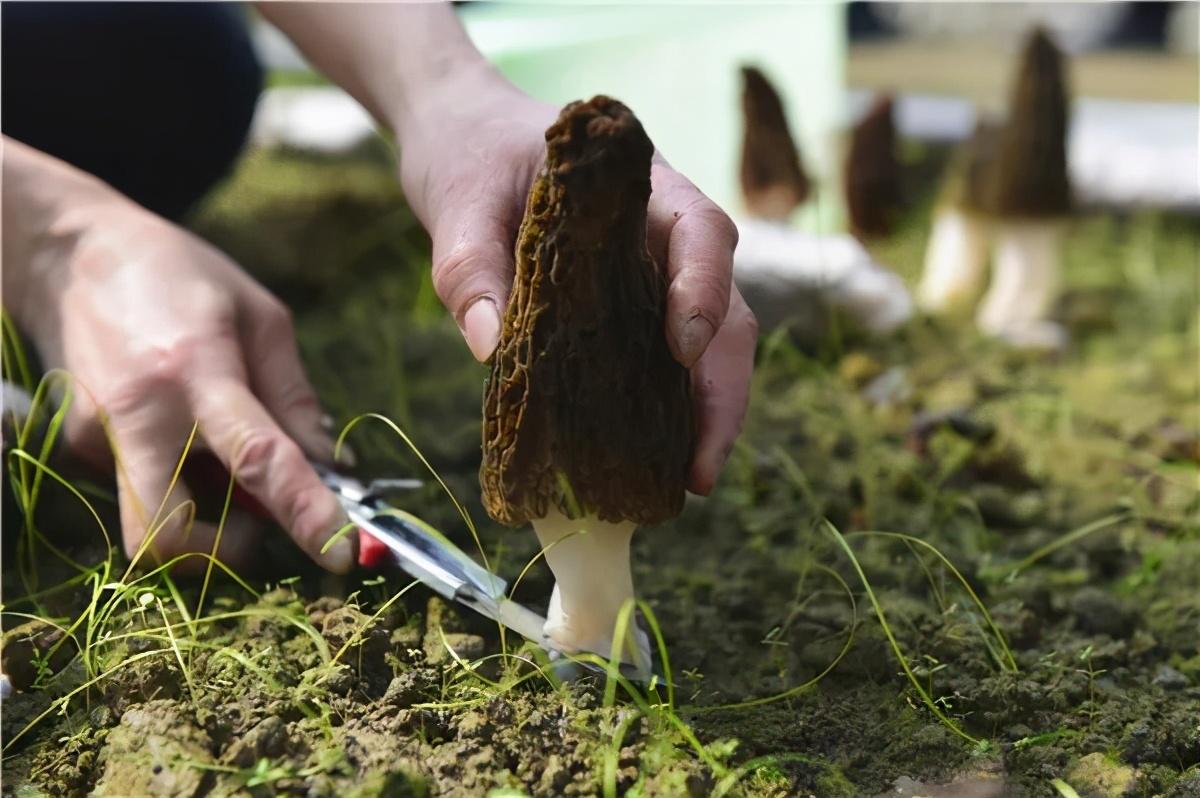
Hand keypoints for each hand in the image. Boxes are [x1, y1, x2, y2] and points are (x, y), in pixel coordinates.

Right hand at [9, 166, 352, 572]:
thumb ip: (295, 397)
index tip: (344, 555)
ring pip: (155, 518)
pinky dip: (180, 476)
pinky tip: (181, 424)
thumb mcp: (260, 316)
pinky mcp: (78, 447)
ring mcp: (97, 436)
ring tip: (216, 443)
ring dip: (204, 507)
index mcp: (197, 369)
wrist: (70, 255)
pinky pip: (144, 487)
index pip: (258, 458)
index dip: (305, 512)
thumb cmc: (180, 275)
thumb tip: (334, 467)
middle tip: (258, 518)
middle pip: (167, 535)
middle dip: (221, 552)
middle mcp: (139, 413)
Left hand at [397, 73, 756, 494]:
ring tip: (686, 484)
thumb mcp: (458, 200)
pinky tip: (651, 463)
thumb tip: (490, 347)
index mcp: (642, 189)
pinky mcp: (625, 316)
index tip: (686, 348)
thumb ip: (471, 264)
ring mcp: (651, 280)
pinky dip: (666, 415)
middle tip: (701, 470)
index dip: (706, 289)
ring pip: (707, 348)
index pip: (701, 231)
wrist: (462, 137)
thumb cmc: (470, 152)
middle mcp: (663, 238)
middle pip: (725, 310)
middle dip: (722, 391)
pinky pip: (660, 366)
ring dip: (704, 415)